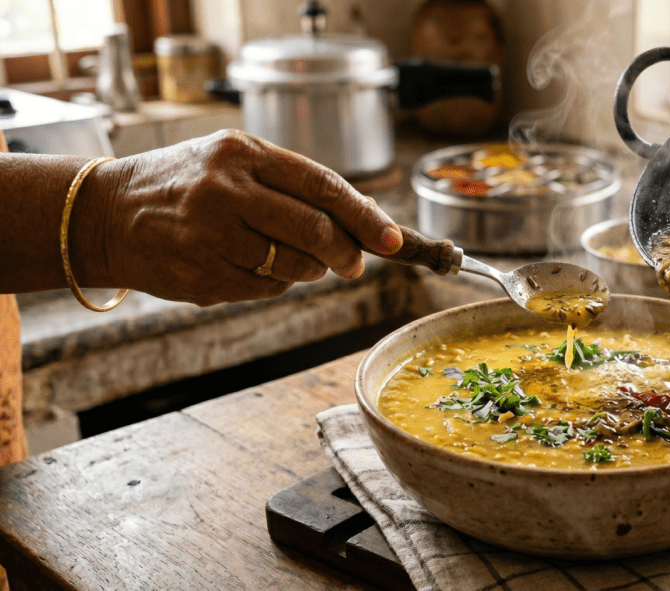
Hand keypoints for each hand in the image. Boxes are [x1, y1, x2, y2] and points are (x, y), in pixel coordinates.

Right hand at [84, 130, 402, 305]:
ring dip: (308, 270)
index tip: (390, 239)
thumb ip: (290, 185)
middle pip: (314, 231)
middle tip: (353, 264)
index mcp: (241, 153)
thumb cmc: (184, 183)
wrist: (105, 213)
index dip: (363, 216)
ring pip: (294, 267)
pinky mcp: (201, 276)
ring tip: (289, 257)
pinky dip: (273, 283)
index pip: (322, 185)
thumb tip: (359, 223)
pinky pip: (264, 289)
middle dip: (345, 253)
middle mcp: (225, 191)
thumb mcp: (232, 161)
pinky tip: (250, 266)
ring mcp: (210, 236)